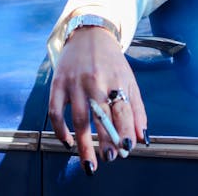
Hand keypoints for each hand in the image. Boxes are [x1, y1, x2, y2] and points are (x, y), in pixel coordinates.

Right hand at [48, 26, 147, 174]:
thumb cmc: (112, 62)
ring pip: (78, 118)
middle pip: (101, 116)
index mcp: (117, 80)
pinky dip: (60, 130)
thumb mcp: (129, 80)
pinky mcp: (57, 84)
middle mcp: (96, 81)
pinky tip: (67, 142)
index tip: (127, 149)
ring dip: (84, 143)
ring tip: (89, 162)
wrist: (89, 34)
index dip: (126, 131)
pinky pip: (55, 111)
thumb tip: (142, 138)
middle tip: (109, 159)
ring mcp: (75, 83)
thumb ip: (137, 109)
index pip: (123, 110)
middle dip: (106, 140)